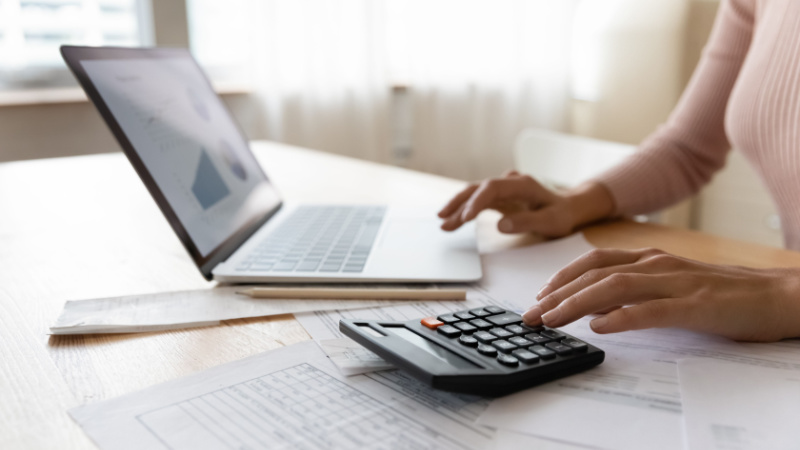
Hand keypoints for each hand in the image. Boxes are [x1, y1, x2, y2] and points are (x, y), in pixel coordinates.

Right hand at [438, 171, 613, 236]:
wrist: (568, 208)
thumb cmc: (561, 214)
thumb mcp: (551, 222)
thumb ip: (527, 222)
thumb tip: (501, 225)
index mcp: (522, 185)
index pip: (492, 188)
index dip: (477, 201)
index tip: (465, 218)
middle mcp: (509, 182)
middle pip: (478, 188)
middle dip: (459, 203)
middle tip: (444, 219)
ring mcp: (503, 189)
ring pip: (474, 194)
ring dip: (458, 208)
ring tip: (443, 224)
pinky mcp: (498, 197)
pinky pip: (478, 202)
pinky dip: (465, 211)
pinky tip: (452, 221)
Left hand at [522, 247, 799, 341]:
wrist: (778, 295)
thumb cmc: (723, 293)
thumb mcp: (670, 288)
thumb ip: (634, 293)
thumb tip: (594, 308)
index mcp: (650, 259)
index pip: (594, 262)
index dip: (561, 278)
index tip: (538, 298)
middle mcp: (658, 264)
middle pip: (595, 274)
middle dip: (557, 294)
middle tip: (531, 316)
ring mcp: (677, 282)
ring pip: (615, 287)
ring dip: (577, 304)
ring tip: (552, 320)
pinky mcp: (696, 304)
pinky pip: (653, 310)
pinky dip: (622, 317)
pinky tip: (600, 327)